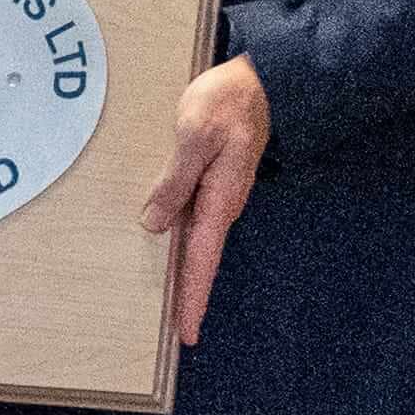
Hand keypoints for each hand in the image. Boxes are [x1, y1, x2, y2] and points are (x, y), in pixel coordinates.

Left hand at [133, 55, 268, 347]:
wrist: (260, 80)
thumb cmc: (228, 101)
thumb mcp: (195, 134)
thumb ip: (176, 179)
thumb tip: (155, 223)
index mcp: (219, 199)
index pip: (202, 260)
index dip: (192, 297)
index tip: (186, 331)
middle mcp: (222, 205)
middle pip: (202, 261)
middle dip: (190, 297)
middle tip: (180, 333)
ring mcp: (219, 196)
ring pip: (199, 245)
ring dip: (187, 275)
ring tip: (174, 307)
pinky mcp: (213, 183)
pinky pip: (197, 225)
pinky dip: (186, 247)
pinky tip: (173, 254)